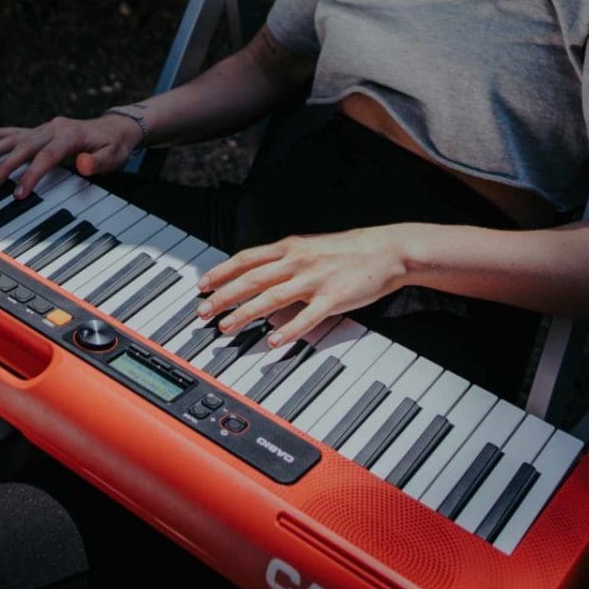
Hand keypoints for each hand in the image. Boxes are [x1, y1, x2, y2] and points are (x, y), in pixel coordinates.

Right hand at [0, 114, 142, 197]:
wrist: (116, 127)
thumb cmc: (114, 145)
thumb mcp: (113, 155)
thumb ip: (98, 162)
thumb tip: (83, 164)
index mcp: (70, 135)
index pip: (46, 156)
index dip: (31, 174)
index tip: (19, 193)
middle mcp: (53, 128)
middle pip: (24, 147)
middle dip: (4, 166)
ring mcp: (44, 127)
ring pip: (13, 138)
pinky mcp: (40, 130)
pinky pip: (14, 130)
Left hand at [195, 227, 419, 346]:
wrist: (387, 250)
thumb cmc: (348, 251)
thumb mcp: (309, 247)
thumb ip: (283, 259)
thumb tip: (256, 271)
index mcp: (290, 247)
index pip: (246, 259)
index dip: (221, 272)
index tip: (202, 285)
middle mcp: (297, 261)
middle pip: (251, 279)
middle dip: (223, 296)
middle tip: (203, 312)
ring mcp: (314, 280)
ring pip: (271, 297)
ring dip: (245, 312)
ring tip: (226, 327)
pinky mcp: (333, 298)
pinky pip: (306, 317)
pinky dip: (288, 330)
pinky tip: (273, 341)